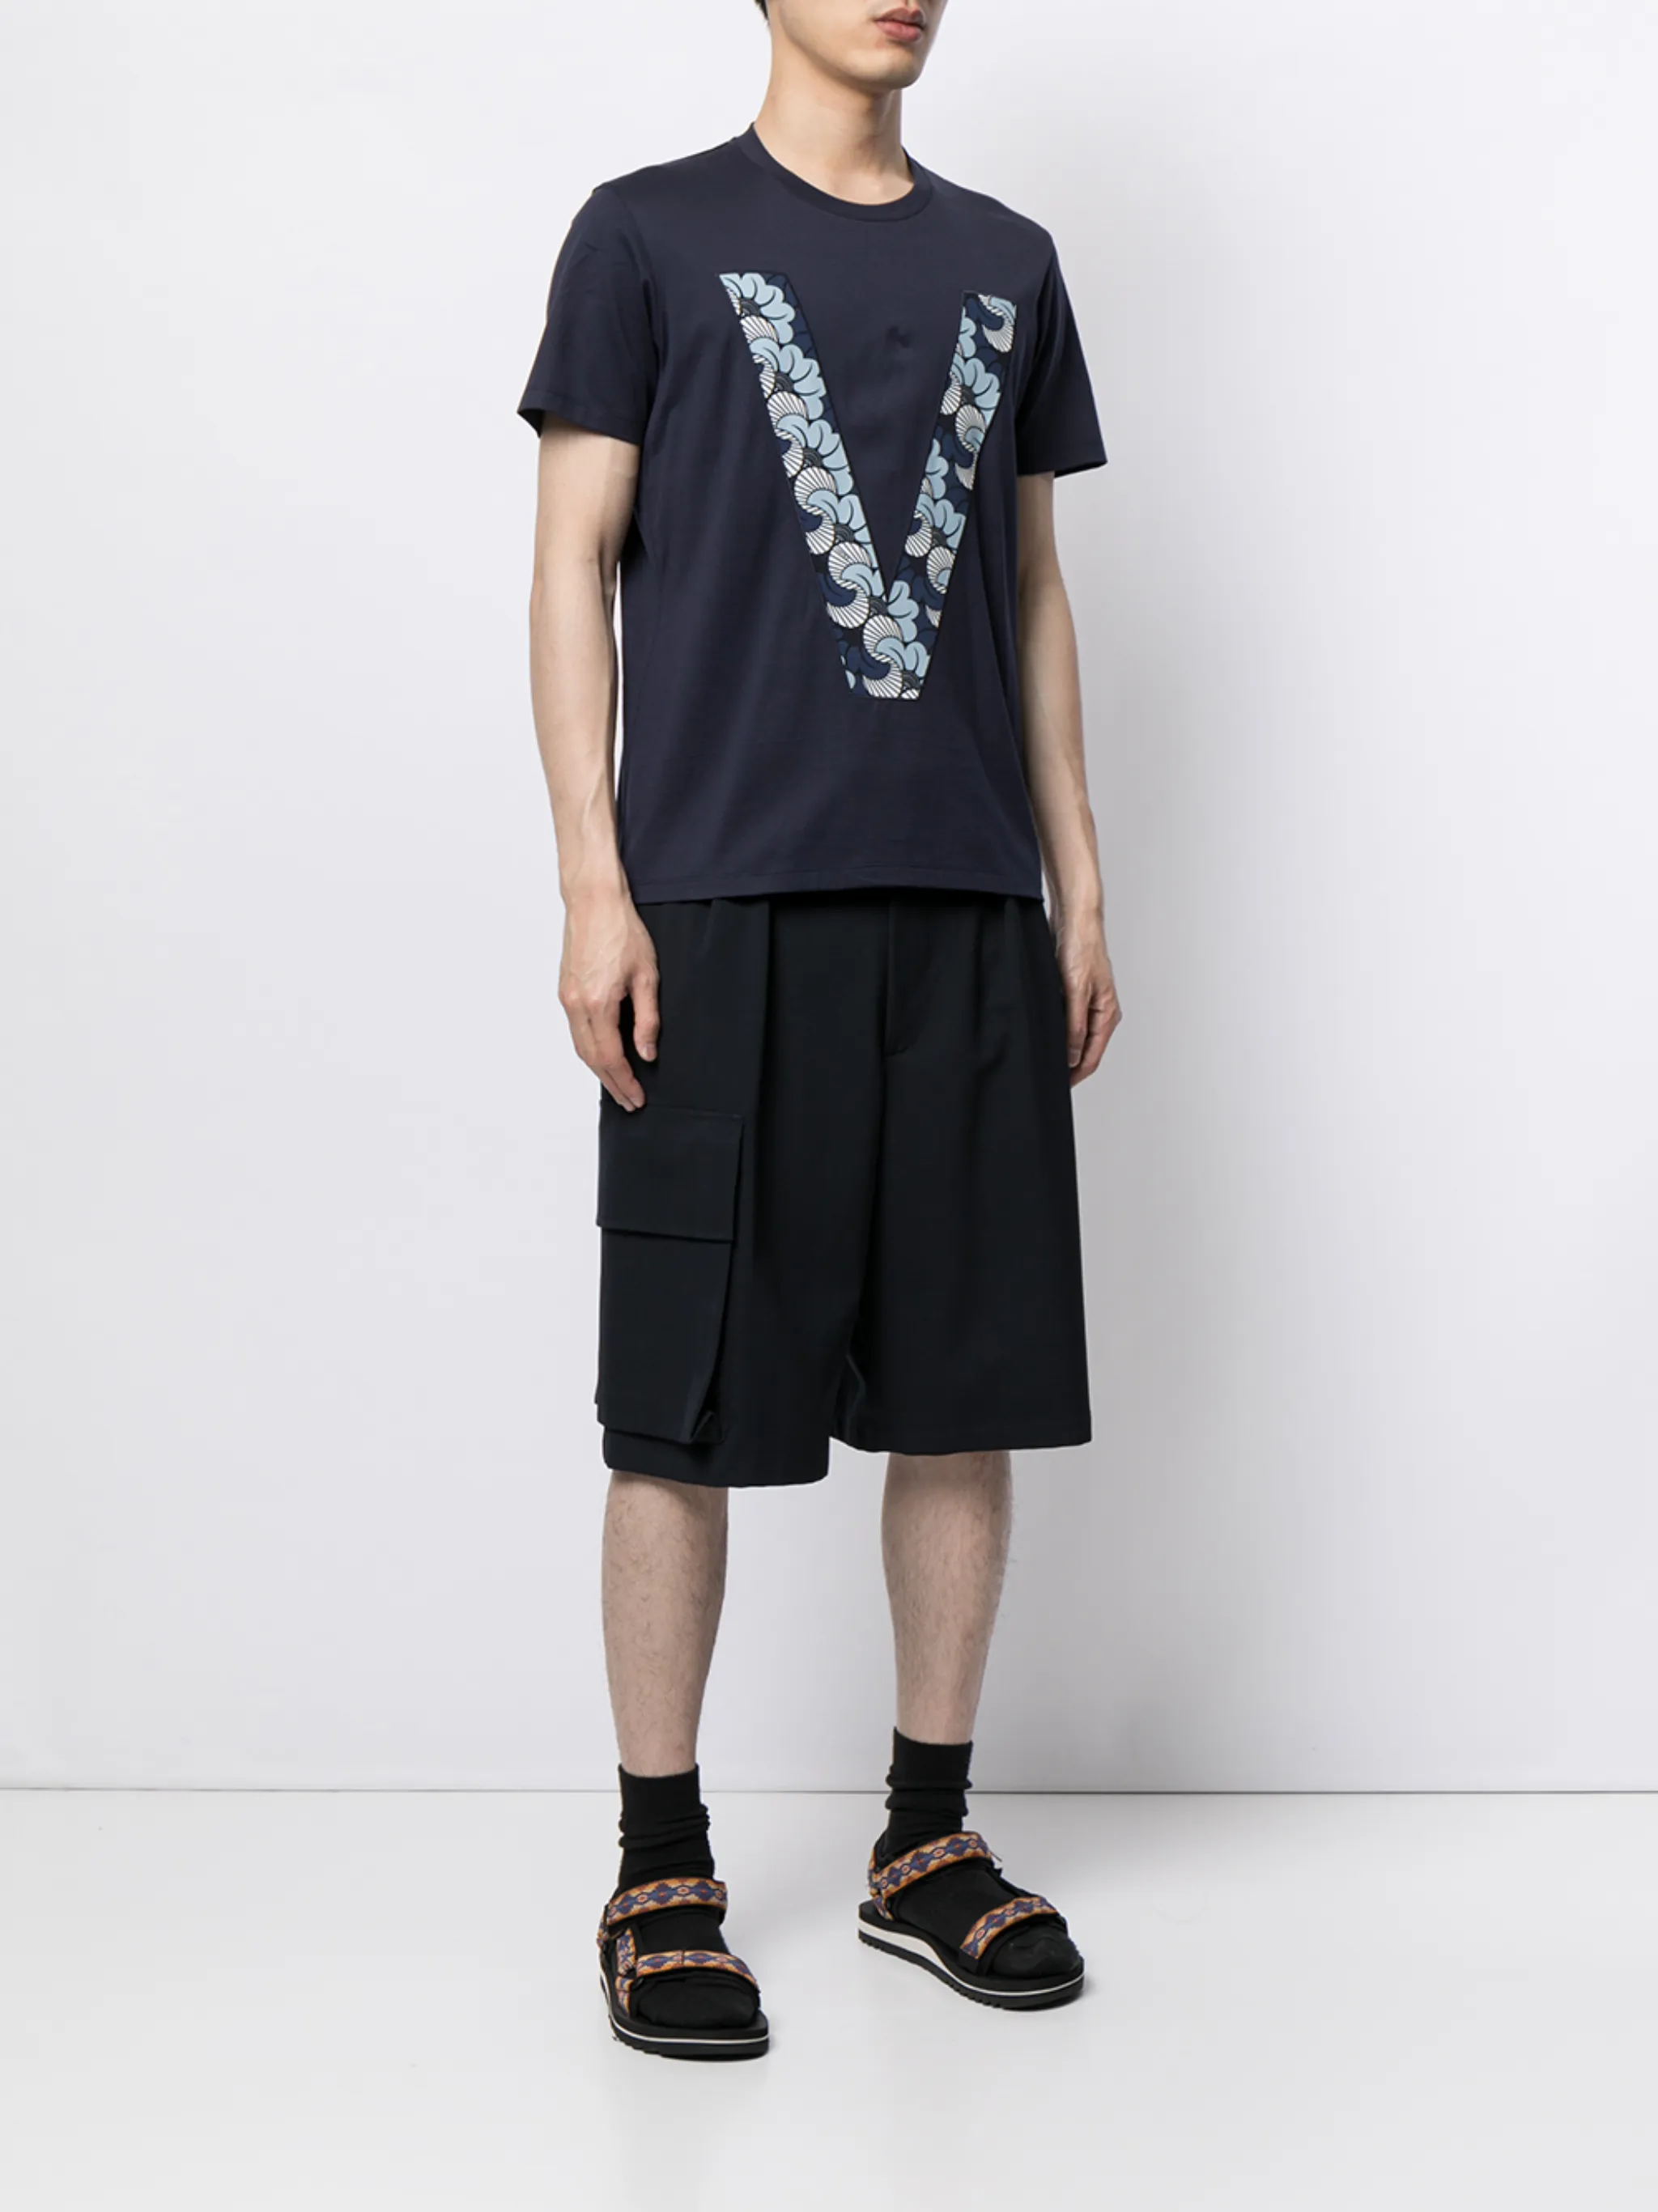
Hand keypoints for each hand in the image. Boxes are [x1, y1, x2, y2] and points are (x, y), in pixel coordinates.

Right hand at [558, 894, 659, 1109]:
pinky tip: (603, 1055)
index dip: (624, 1081)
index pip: (610, 1057)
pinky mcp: (565, 990)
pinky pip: (575, 1031)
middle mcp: (576, 1004)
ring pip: (580, 1046)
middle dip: (611, 1083)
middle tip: (628, 1101)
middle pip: (591, 1058)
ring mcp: (566, 998)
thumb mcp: (647, 976)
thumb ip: (648, 1020)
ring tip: (617, 1085)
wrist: (593, 902)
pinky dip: (589, 1050)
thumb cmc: (622, 931)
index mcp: (597, 1003)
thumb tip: (647, 1054)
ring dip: (598, 1069)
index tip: (637, 1098)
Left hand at [1055, 913, 1119, 1085]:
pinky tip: (1045, 1036)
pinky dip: (1059, 1033)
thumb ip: (1074, 1026)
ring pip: (1077, 1037)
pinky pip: (1070, 1023)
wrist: (1076, 919)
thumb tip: (1072, 1057)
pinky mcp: (1077, 994)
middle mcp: (1102, 1012)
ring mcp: (1090, 1004)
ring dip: (1064, 1050)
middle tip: (1047, 1079)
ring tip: (1044, 1061)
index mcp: (1107, 1014)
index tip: (1057, 1088)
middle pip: (1086, 1050)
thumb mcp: (1075, 991)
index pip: (1092, 1057)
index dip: (1075, 1075)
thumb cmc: (1080, 949)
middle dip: (1069, 1067)